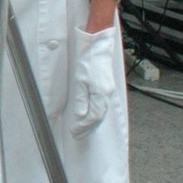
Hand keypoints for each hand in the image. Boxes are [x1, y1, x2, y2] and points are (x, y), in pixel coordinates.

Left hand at [70, 24, 121, 138]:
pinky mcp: (107, 87)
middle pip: (98, 117)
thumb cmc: (88, 60)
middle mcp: (106, 94)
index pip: (93, 117)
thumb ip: (81, 99)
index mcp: (100, 94)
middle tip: (77, 135)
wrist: (97, 46)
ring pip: (101, 112)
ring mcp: (108, 91)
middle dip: (87, 128)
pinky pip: (102, 105)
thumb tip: (81, 115)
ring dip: (92, 123)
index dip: (83, 127)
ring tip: (82, 129)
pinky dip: (96, 114)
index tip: (74, 132)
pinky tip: (90, 115)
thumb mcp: (80, 80)